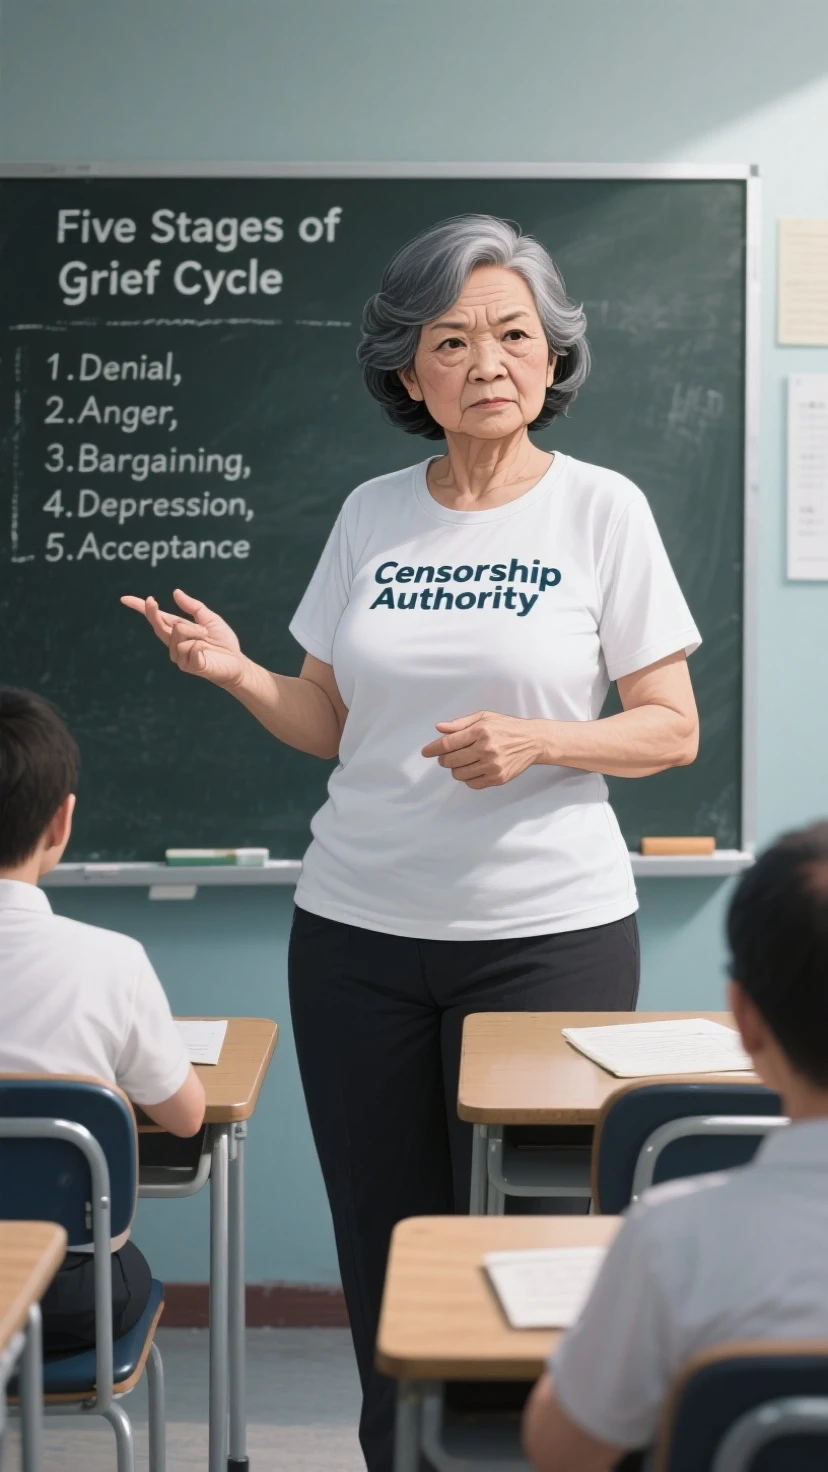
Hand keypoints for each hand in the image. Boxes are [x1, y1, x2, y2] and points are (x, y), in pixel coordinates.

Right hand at [120, 588, 245, 688]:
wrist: (237, 662)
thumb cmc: (223, 642)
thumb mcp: (209, 618)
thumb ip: (192, 606)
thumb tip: (175, 592)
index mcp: (177, 630)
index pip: (156, 618)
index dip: (141, 608)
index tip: (125, 599)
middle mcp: (175, 643)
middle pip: (158, 625)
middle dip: (153, 612)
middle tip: (153, 601)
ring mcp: (180, 656)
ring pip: (178, 635)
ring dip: (195, 632)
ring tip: (206, 636)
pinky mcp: (189, 666)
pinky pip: (189, 649)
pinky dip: (199, 644)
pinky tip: (206, 647)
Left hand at [421, 711, 542, 789]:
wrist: (533, 741)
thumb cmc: (507, 727)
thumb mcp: (484, 717)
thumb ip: (460, 723)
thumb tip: (439, 728)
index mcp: (481, 731)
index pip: (448, 743)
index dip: (433, 748)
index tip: (426, 752)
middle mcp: (486, 748)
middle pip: (450, 760)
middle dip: (444, 759)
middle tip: (447, 756)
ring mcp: (493, 765)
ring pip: (459, 774)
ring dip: (455, 769)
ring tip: (463, 761)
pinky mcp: (498, 778)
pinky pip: (472, 784)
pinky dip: (468, 778)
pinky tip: (474, 769)